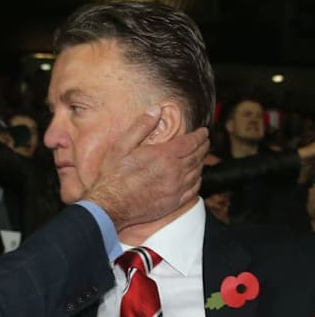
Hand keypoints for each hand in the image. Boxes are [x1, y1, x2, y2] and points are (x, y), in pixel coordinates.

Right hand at [85, 108, 208, 230]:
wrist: (110, 206)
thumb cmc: (113, 176)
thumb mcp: (122, 146)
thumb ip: (141, 126)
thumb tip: (156, 110)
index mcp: (164, 155)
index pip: (190, 142)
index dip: (200, 135)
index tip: (203, 132)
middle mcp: (174, 171)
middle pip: (197, 156)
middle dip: (203, 147)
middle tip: (205, 142)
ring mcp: (176, 188)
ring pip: (197, 172)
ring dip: (201, 162)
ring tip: (200, 157)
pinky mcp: (173, 202)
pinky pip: (193, 190)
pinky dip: (198, 181)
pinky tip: (196, 178)